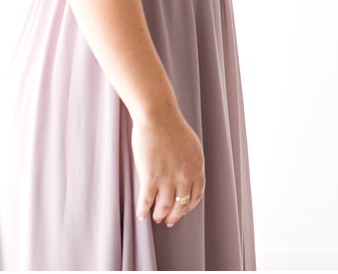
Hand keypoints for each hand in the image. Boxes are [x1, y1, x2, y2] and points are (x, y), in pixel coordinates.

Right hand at [132, 107, 205, 226]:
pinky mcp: (150, 178)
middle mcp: (184, 177)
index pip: (196, 195)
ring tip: (155, 217)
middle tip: (169, 220)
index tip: (183, 210)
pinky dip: (143, 210)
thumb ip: (191, 163)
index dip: (188, 206)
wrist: (158, 117)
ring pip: (164, 207)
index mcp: (197, 168)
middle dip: (174, 215)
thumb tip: (188, 177)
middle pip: (181, 205)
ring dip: (159, 215)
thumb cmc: (172, 127)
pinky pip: (146, 201)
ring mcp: (167, 179)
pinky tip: (140, 215)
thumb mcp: (192, 146)